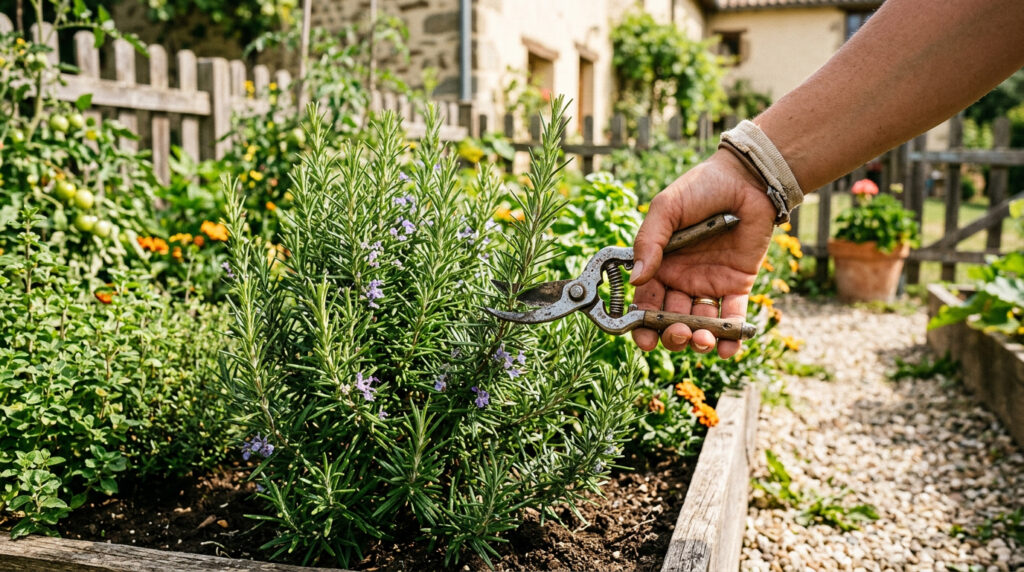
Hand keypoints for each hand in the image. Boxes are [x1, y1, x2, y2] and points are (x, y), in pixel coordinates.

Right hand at [629, 149, 777, 357]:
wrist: (747, 179)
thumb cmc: (701, 187)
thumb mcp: (666, 209)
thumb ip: (648, 242)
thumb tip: (634, 280)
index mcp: (659, 265)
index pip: (645, 303)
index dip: (642, 325)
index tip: (644, 338)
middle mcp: (681, 280)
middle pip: (670, 320)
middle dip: (671, 335)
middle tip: (677, 333)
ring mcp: (709, 285)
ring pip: (700, 324)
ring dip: (699, 339)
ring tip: (702, 339)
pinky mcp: (737, 285)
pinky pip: (733, 317)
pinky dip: (732, 337)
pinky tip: (728, 348)